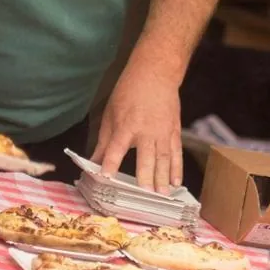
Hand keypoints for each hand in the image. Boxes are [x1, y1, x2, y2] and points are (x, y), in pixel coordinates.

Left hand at [92, 62, 182, 193]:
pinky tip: (176, 182)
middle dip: (145, 178)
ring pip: (163, 159)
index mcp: (126, 125)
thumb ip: (104, 141)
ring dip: (163, 179)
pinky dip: (177, 168)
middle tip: (145, 197)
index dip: (111, 163)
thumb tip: (92, 161)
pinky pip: (176, 153)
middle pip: (145, 158)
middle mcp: (146, 130)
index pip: (117, 148)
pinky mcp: (174, 131)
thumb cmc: (129, 92)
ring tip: (162, 196)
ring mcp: (163, 132)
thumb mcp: (110, 113)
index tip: (106, 178)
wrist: (156, 73)